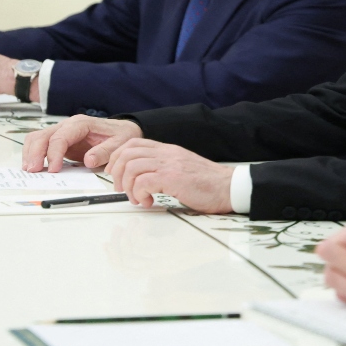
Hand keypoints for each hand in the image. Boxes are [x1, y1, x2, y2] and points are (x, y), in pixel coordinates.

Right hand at [22, 115, 141, 171]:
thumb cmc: (121, 135)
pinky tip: (34, 166)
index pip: (60, 137)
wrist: (123, 130)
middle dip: (35, 153)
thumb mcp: (120, 144)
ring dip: (31, 153)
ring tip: (30, 170)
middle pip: (43, 135)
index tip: (53, 169)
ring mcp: (62, 132)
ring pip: (37, 138)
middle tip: (33, 171)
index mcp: (81, 124)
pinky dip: (34, 154)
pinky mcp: (60, 142)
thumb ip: (105, 152)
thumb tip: (89, 160)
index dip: (54, 153)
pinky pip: (41, 145)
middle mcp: (69, 126)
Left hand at [106, 139, 233, 212]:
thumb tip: (143, 179)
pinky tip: (147, 201)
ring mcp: (169, 164)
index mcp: (168, 150)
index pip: (133, 144)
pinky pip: (143, 182)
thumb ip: (164, 168)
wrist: (229, 187)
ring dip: (127, 185)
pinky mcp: (172, 178)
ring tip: (136, 198)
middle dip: (117, 173)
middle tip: (121, 189)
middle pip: (127, 153)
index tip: (116, 173)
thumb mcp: (182, 169)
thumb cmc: (208, 184)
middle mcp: (167, 153)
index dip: (117, 157)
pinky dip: (138, 193)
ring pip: (132, 166)